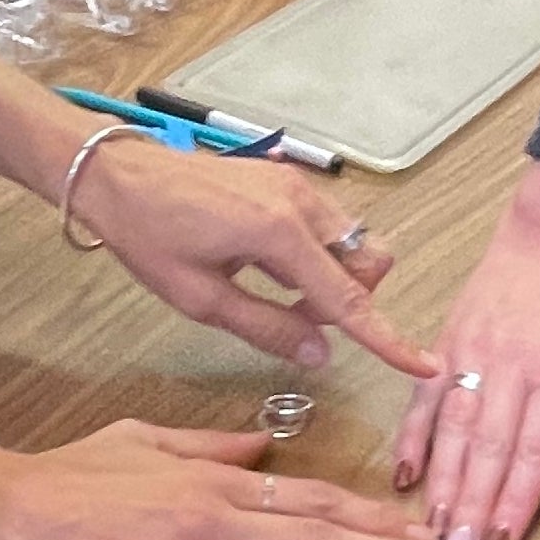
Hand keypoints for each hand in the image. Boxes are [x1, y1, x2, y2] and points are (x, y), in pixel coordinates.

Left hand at [74, 133, 439, 378]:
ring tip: (276, 294)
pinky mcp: (286, 179)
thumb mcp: (200, 298)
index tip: (422, 364)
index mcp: (280, 234)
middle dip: (351, 300)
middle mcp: (301, 203)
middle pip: (368, 262)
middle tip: (297, 319)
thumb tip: (320, 354)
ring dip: (331, 278)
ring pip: (351, 242)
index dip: (386, 338)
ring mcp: (297, 185)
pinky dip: (315, 255)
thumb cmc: (149, 236)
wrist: (118, 174)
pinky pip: (327, 225)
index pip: (348, 299)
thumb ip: (267, 327)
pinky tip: (266, 266)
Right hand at [394, 165, 539, 539]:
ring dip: (440, 482)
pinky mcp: (442, 349)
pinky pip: (421, 400)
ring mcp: (470, 359)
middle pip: (487, 450)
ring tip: (432, 526)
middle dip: (471, 506)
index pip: (533, 454)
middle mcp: (509, 372)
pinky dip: (409, 438)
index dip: (515, 503)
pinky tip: (401, 476)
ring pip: (451, 430)